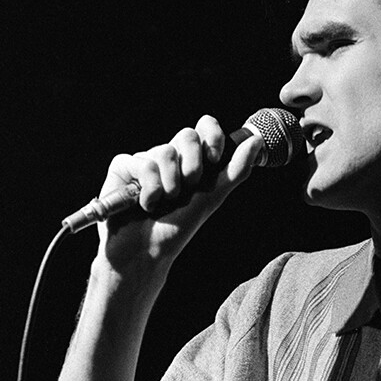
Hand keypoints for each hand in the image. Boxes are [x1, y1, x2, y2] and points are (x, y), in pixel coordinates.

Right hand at [96, 115, 263, 272]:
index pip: (205, 129)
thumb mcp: (212, 198)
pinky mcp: (123, 167)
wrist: (146, 252)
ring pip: (165, 151)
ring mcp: (145, 160)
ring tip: (163, 203)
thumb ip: (235, 169)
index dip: (212, 136)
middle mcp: (169, 158)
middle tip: (187, 190)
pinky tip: (145, 204)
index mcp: (192, 162)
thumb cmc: (177, 228)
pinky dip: (149, 189)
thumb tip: (257, 141)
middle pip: (187, 135)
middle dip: (193, 166)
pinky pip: (142, 163)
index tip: (214, 158)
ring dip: (170, 184)